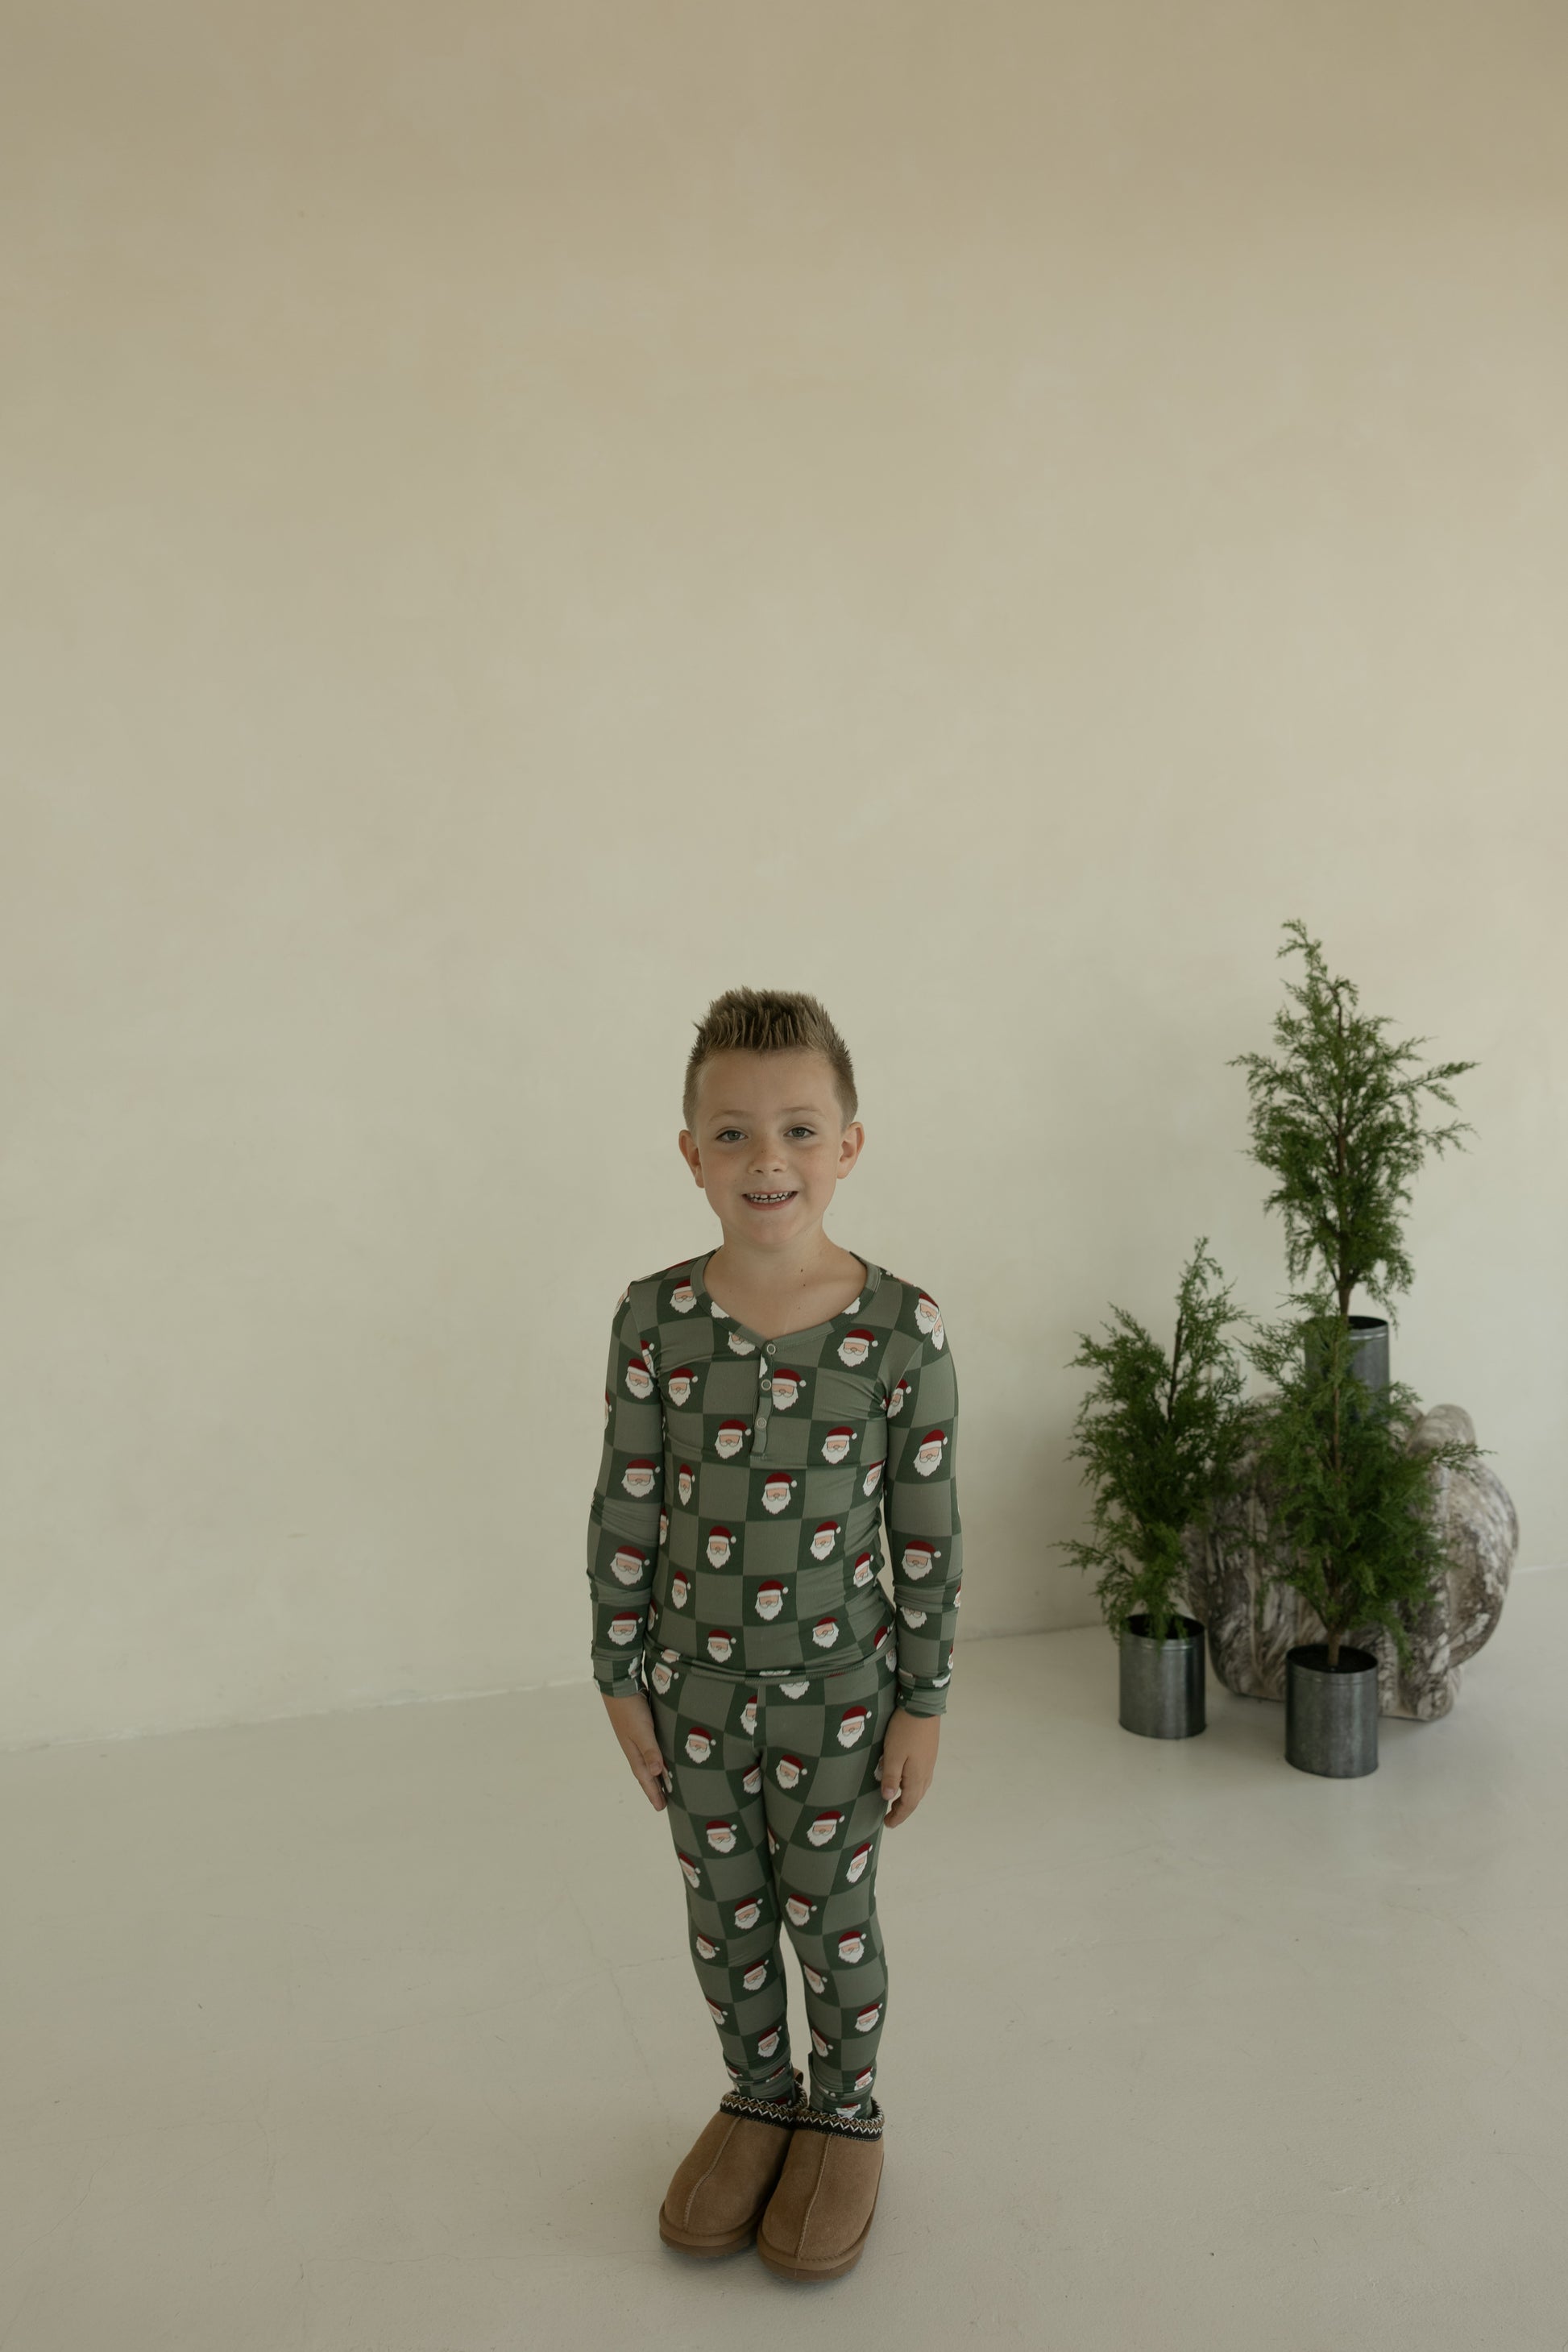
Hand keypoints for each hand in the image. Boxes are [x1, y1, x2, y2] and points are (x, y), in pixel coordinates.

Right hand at [601, 1690, 668, 1810]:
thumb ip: (650, 1750)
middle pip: (647, 1772)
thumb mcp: (642, 1731)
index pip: (645, 1778)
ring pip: (649, 1760)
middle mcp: (635, 1748)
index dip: (653, 1793)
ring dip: (657, 1772)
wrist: (619, 1685)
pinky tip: (664, 1754)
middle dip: (654, 1787)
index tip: (661, 1808)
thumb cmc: (630, 1709)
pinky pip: (652, 1748)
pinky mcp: (642, 1727)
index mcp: (634, 1753)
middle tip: (664, 1802)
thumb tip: (657, 1772)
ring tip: (666, 1782)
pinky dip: (658, 1756)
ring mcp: (637, 1738)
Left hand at [878, 1708, 939, 1827]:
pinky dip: (912, 1786)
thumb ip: (891, 1777)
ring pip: (919, 1788)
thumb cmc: (905, 1730)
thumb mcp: (893, 1754)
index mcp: (917, 1777)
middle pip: (915, 1798)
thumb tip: (889, 1798)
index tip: (888, 1824)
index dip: (898, 1816)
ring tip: (896, 1800)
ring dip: (908, 1798)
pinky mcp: (929, 1753)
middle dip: (903, 1809)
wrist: (922, 1707)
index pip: (908, 1804)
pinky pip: (921, 1777)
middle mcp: (926, 1773)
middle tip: (890, 1816)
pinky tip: (905, 1780)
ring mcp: (929, 1763)